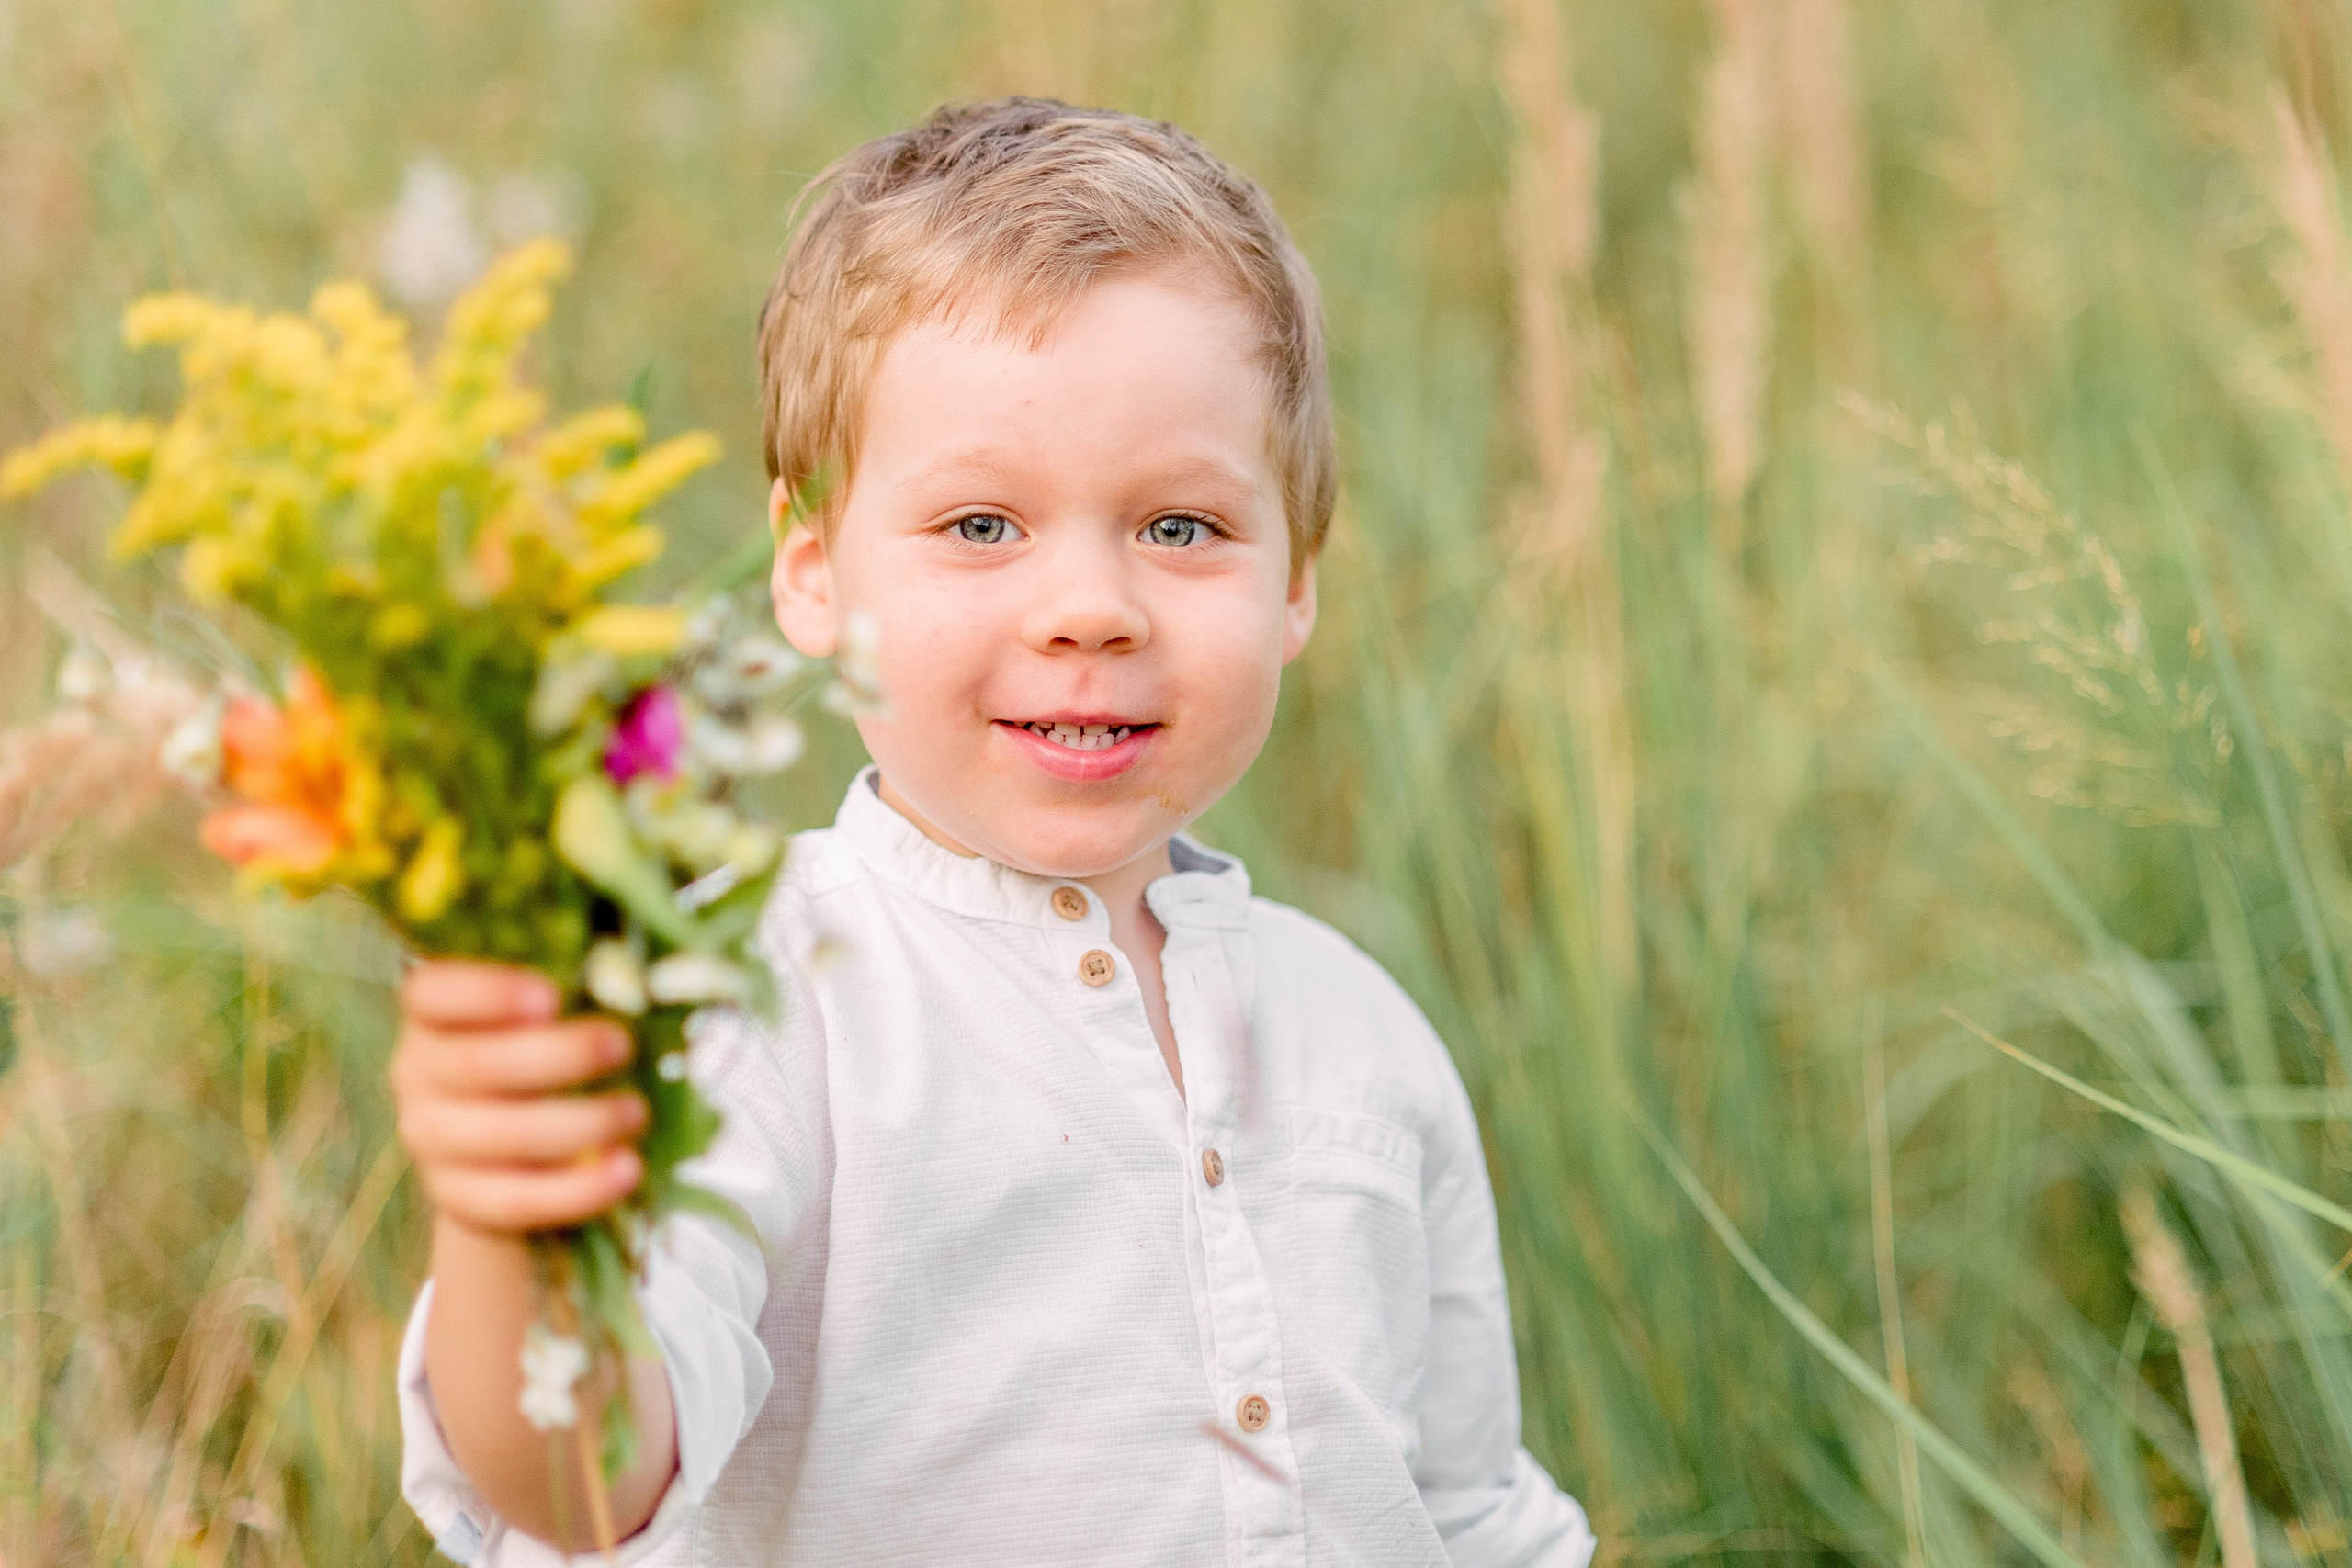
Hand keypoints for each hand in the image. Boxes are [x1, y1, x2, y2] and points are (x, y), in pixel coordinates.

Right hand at [391, 960, 647, 1235]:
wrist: (497, 1157)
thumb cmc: (530, 1058)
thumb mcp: (536, 1020)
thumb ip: (568, 992)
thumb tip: (635, 983)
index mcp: (431, 1018)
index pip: (432, 994)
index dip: (487, 992)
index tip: (551, 996)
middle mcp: (417, 1077)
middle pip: (477, 1064)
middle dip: (559, 1055)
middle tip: (622, 1046)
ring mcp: (432, 1144)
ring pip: (503, 1136)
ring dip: (582, 1123)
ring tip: (636, 1111)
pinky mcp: (459, 1200)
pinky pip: (517, 1200)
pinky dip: (579, 1189)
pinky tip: (628, 1169)